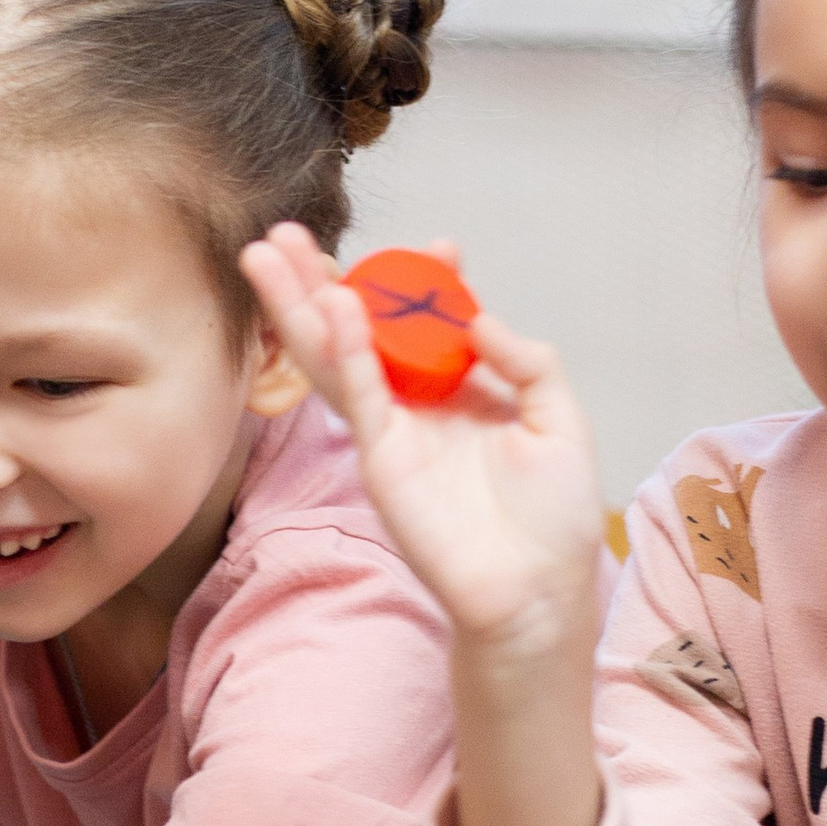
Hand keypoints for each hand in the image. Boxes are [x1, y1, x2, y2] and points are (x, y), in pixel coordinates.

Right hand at [241, 225, 609, 651]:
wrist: (538, 591)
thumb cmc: (554, 519)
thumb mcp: (561, 422)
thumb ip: (528, 363)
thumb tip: (478, 316)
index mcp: (460, 390)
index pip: (428, 323)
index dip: (426, 282)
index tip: (438, 246)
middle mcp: (415, 404)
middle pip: (358, 330)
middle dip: (321, 280)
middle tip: (287, 234)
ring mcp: (390, 430)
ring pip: (334, 355)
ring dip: (299, 305)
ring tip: (265, 254)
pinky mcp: (380, 460)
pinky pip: (357, 397)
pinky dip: (344, 352)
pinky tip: (332, 310)